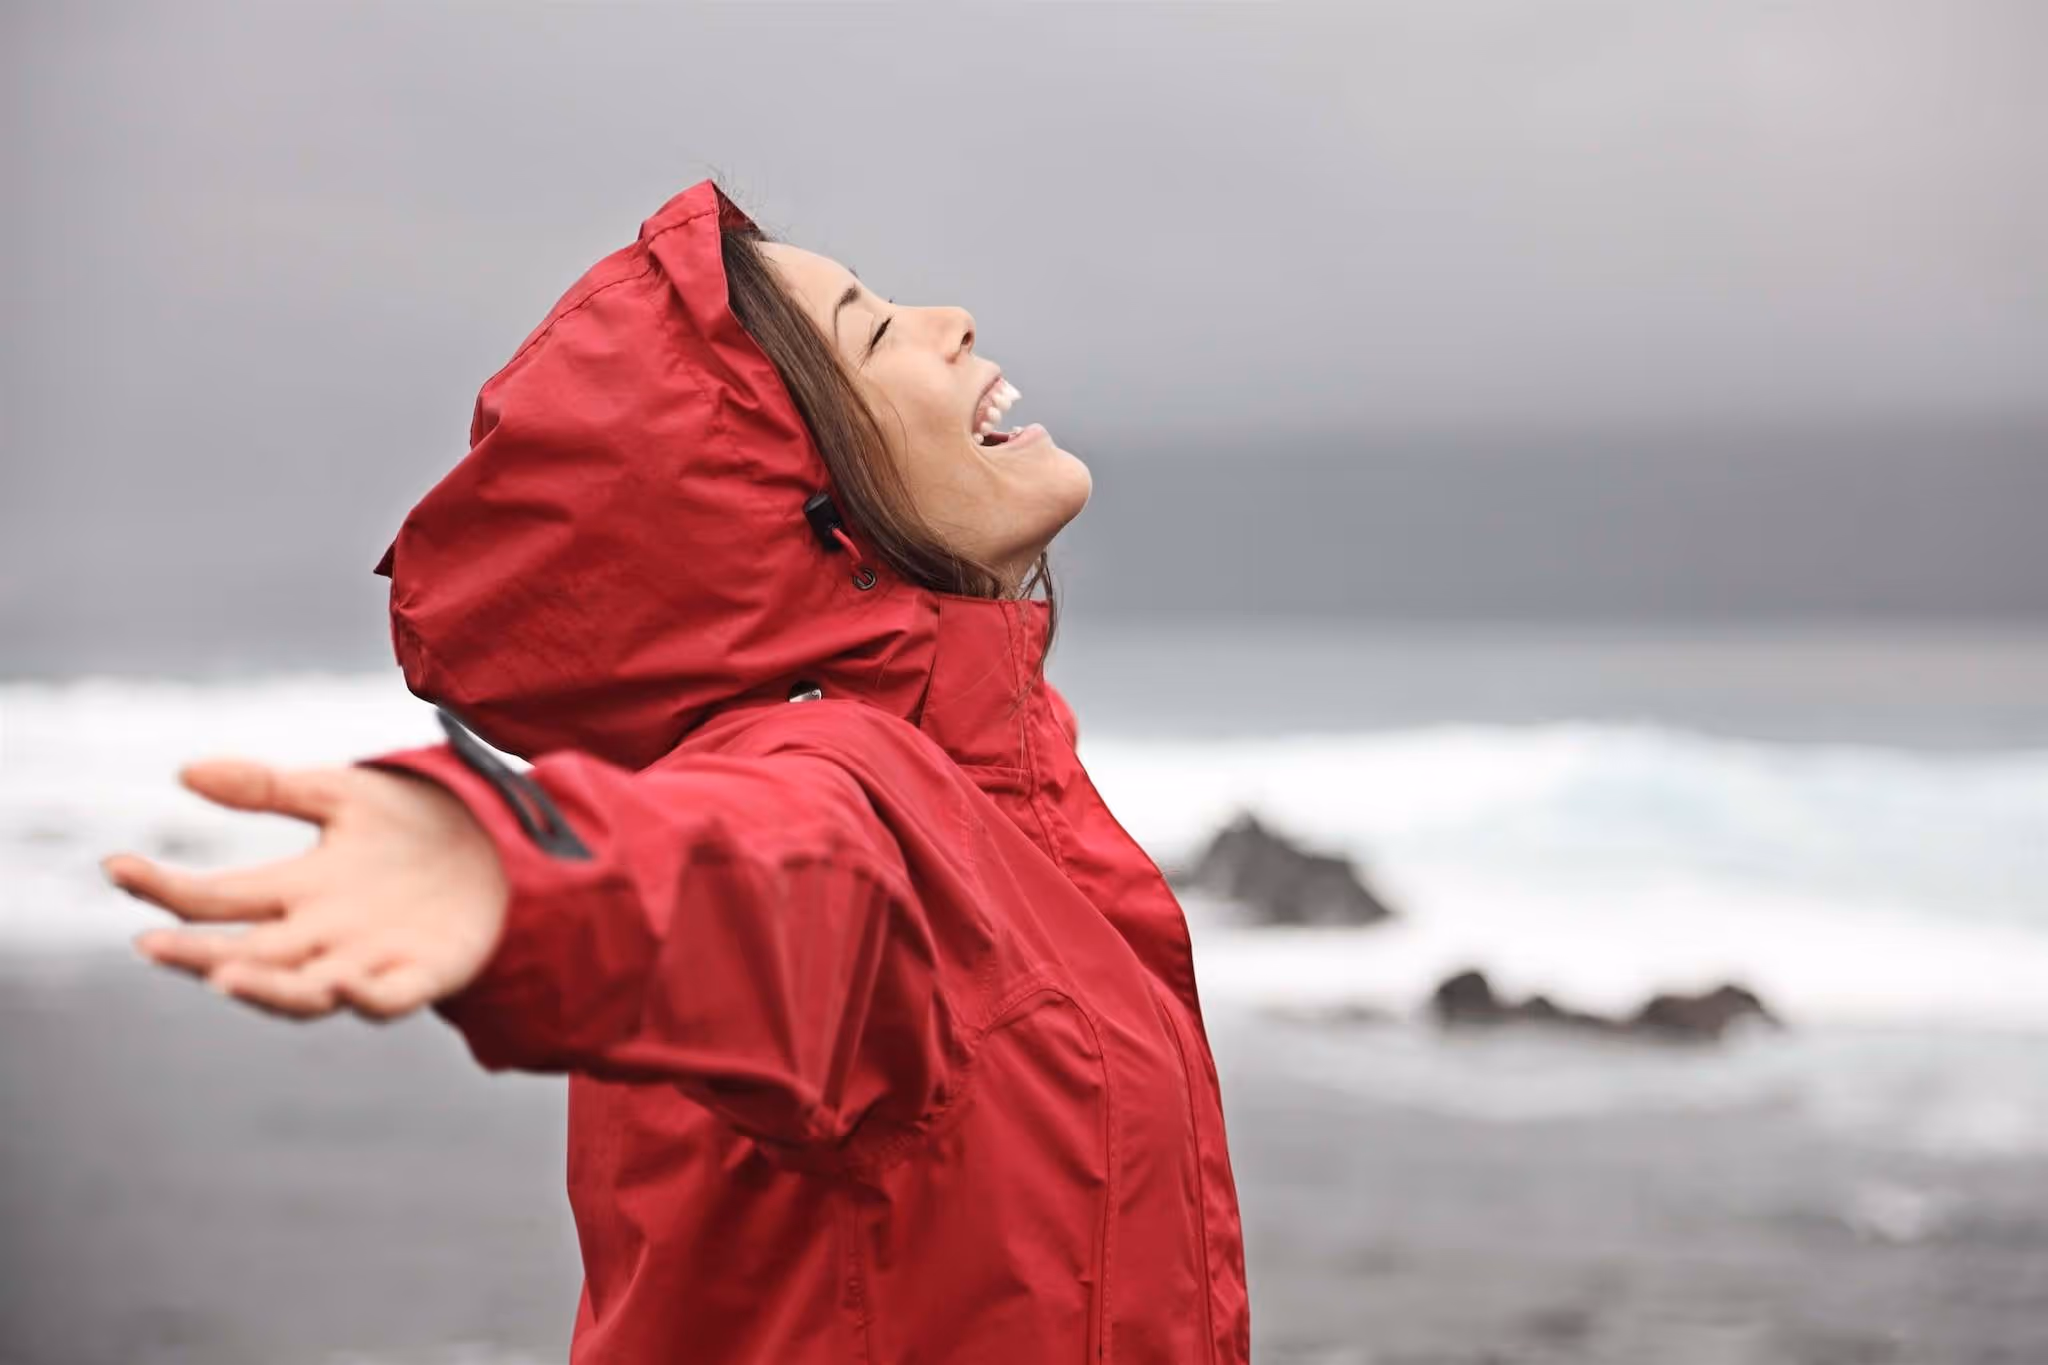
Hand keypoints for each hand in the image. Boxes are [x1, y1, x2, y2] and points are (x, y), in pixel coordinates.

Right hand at [102, 759, 509, 1021]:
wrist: (504, 841)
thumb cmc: (415, 820)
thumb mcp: (341, 794)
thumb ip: (268, 787)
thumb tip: (185, 771)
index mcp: (296, 889)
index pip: (216, 898)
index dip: (165, 888)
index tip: (117, 865)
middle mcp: (321, 933)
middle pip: (246, 954)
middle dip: (196, 954)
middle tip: (151, 945)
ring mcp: (368, 959)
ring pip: (303, 991)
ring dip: (266, 989)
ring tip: (225, 977)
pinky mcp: (422, 975)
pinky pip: (389, 999)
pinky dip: (365, 997)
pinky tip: (345, 985)